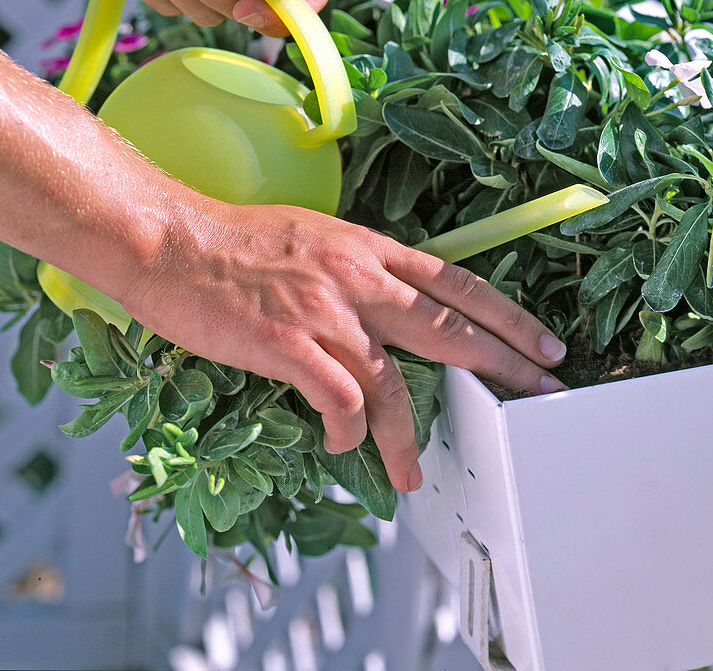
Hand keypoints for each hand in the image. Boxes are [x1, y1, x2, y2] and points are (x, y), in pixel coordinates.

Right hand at [121, 200, 567, 493]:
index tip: (543, 344)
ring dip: (407, 437)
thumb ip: (358, 271)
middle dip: (505, 364)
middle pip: (451, 328)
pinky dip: (348, 433)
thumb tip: (387, 306)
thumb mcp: (314, 239)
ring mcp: (326, 312)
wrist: (168, 240)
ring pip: (394, 384)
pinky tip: (343, 444)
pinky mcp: (289, 345)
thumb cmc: (232, 242)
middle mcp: (359, 277)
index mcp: (369, 250)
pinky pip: (340, 403)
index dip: (508, 317)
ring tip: (411, 472)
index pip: (459, 284)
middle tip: (543, 393)